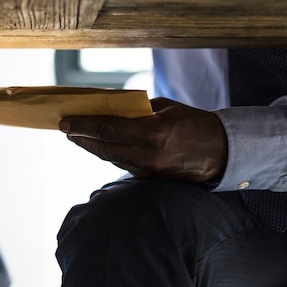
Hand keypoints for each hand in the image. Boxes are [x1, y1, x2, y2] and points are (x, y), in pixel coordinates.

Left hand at [58, 97, 227, 181]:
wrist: (222, 152)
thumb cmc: (195, 123)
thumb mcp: (165, 108)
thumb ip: (136, 109)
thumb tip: (109, 108)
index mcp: (152, 133)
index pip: (107, 129)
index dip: (82, 125)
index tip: (64, 121)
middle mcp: (147, 155)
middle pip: (102, 147)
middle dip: (80, 137)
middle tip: (65, 129)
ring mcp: (147, 170)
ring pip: (110, 157)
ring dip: (91, 146)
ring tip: (77, 136)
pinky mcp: (149, 178)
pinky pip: (122, 163)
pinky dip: (108, 153)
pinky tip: (99, 145)